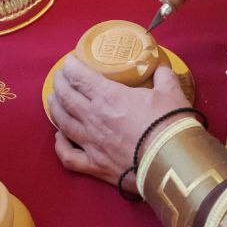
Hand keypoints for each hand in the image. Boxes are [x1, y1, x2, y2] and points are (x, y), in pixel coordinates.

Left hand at [48, 55, 190, 194]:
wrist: (173, 164)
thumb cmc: (171, 125)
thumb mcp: (171, 92)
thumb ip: (163, 74)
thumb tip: (161, 64)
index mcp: (109, 97)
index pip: (79, 76)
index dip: (71, 66)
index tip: (70, 61)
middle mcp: (94, 118)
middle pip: (66, 96)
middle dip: (60, 83)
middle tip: (61, 76)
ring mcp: (91, 143)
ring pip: (62, 122)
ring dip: (55, 108)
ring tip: (54, 99)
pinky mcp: (95, 166)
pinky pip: (68, 156)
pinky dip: (60, 145)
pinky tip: (59, 137)